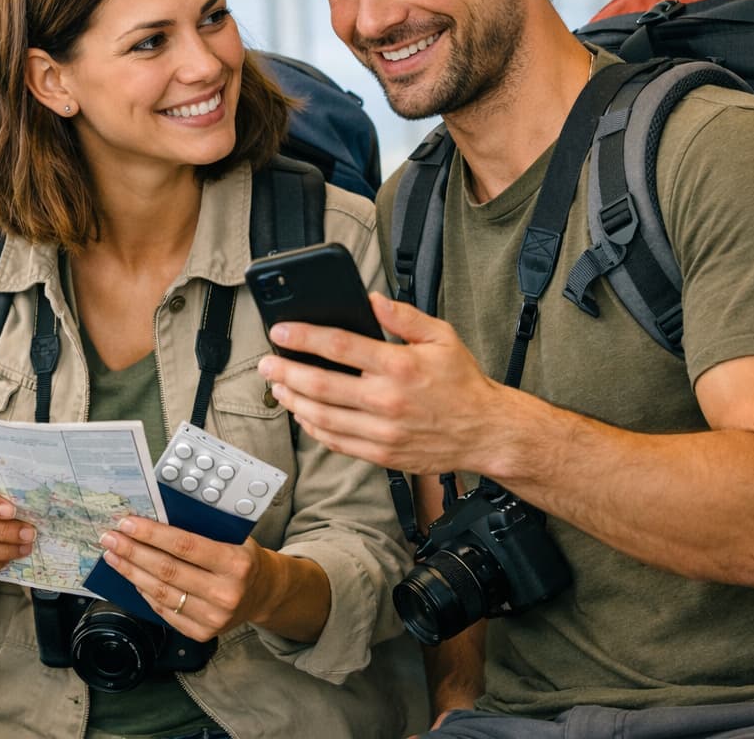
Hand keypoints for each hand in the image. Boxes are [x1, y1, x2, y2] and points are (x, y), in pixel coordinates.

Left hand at [98, 517, 273, 642]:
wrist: (263, 594)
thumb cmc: (244, 559)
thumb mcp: (233, 538)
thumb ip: (202, 531)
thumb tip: (155, 519)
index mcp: (236, 563)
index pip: (185, 545)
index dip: (152, 534)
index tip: (127, 524)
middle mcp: (225, 593)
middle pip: (167, 570)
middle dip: (133, 551)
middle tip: (110, 538)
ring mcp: (213, 618)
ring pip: (161, 592)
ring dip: (132, 572)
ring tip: (114, 556)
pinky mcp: (202, 633)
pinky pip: (165, 611)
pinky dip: (145, 593)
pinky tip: (133, 578)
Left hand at [257, 293, 518, 476]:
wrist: (486, 432)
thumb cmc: (463, 383)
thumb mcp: (441, 337)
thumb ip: (403, 317)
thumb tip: (371, 300)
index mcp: (399, 366)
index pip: (339, 347)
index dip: (303, 338)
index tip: (280, 332)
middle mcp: (387, 400)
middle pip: (320, 385)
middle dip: (285, 372)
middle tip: (267, 363)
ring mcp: (382, 431)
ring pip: (322, 417)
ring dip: (293, 401)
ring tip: (278, 388)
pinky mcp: (382, 454)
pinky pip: (336, 442)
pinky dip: (314, 428)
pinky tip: (304, 415)